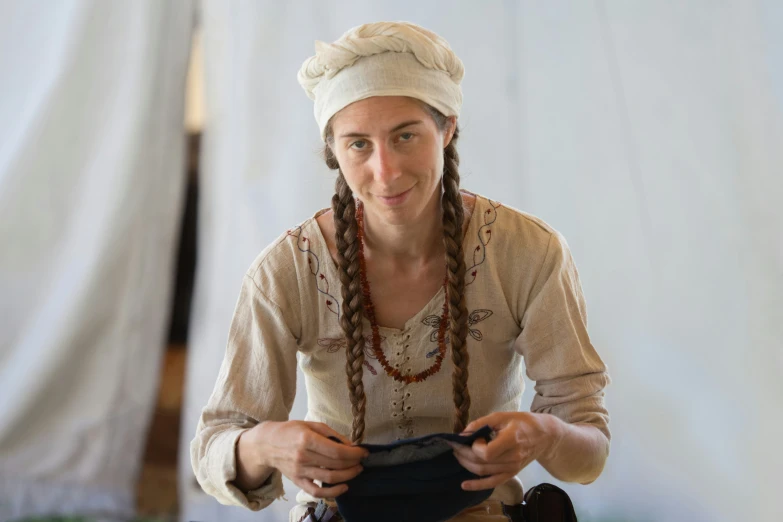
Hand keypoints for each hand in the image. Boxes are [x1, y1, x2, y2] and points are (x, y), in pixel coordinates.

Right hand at [237, 420, 367, 497]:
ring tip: (357, 470)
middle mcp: (303, 457)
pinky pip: (316, 492)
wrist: (267, 443)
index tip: (364, 452)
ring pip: (329, 478)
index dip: (354, 453)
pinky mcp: (297, 481)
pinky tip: (344, 487)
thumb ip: (332, 434)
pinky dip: (332, 492)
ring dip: (348, 476)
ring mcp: (299, 471)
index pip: (337, 451)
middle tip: (362, 460)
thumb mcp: (311, 425)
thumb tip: (351, 444)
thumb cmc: (291, 431)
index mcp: (307, 439)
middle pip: (335, 465)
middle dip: (353, 463)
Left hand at [450, 412, 562, 490]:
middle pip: (482, 463)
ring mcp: (513, 468)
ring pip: (484, 472)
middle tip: (455, 446)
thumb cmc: (522, 422)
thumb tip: (463, 433)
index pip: (487, 452)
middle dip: (464, 454)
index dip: (475, 447)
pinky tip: (464, 485)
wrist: (544, 436)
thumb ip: (481, 423)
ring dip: (466, 465)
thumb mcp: (502, 416)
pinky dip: (477, 485)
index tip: (473, 437)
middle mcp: (513, 457)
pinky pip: (492, 483)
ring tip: (458, 455)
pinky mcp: (512, 474)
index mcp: (512, 440)